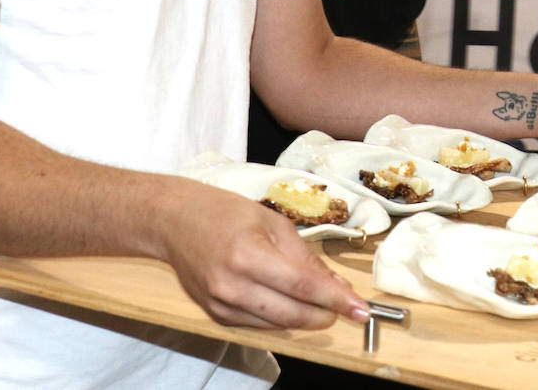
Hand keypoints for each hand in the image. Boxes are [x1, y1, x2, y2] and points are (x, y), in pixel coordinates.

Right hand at [156, 180, 368, 328]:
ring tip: (321, 303)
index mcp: (249, 254)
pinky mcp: (215, 316)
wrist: (175, 222)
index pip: (303, 286)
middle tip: (345, 307)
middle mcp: (232, 285)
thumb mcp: (273, 222)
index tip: (362, 310)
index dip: (337, 300)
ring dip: (304, 318)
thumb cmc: (227, 213)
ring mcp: (221, 304)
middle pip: (291, 313)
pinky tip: (289, 303)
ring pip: (277, 325)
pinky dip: (279, 318)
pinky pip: (257, 325)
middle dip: (325, 314)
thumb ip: (305, 256)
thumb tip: (336, 284)